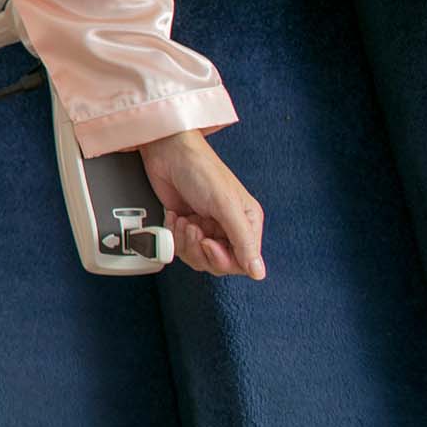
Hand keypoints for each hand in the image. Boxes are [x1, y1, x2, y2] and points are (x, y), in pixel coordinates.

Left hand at [139, 130, 266, 279]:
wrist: (167, 153)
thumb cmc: (201, 170)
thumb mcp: (225, 205)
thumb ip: (242, 240)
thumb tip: (259, 273)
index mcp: (247, 222)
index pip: (242, 262)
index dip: (223, 259)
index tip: (209, 243)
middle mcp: (228, 228)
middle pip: (218, 263)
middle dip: (200, 249)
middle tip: (194, 228)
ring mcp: (206, 227)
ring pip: (197, 257)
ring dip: (186, 242)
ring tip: (184, 220)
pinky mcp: (186, 226)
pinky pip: (180, 247)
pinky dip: (174, 235)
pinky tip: (175, 217)